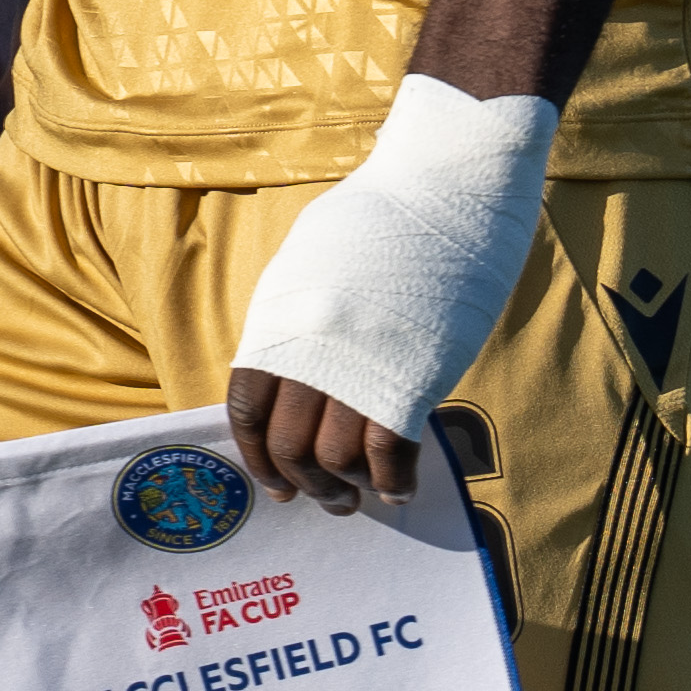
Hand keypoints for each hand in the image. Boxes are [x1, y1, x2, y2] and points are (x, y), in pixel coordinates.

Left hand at [218, 74, 557, 505]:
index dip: (258, 456)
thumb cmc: (383, 219)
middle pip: (289, 445)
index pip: (246, 409)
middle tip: (328, 499)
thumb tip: (294, 381)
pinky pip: (390, 453)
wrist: (443, 192)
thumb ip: (297, 324)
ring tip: (365, 494)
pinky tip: (400, 488)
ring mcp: (356, 367)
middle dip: (305, 483)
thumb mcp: (310, 265)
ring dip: (349, 487)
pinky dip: (393, 481)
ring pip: (336, 458)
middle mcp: (307, 351)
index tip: (275, 482)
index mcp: (278, 322)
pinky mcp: (410, 378)